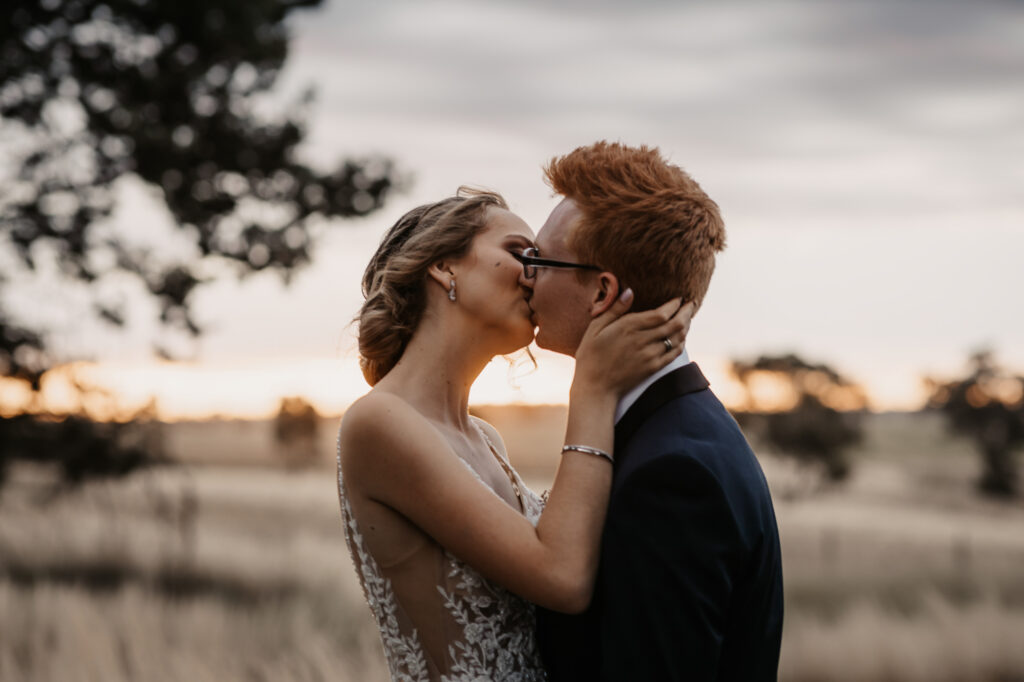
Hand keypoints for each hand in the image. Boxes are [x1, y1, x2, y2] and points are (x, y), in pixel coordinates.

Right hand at [573, 290, 693, 397]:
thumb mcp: (595, 328)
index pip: (662, 313)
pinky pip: (674, 353)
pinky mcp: (653, 368)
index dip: (674, 305)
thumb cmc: (591, 355)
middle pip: (675, 324)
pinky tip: (681, 336)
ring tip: (688, 317)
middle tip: (691, 303)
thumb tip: (629, 291)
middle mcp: (643, 341)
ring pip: (678, 338)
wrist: (595, 387)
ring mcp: (650, 356)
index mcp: (629, 327)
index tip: (679, 298)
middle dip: (686, 311)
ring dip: (686, 326)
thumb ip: (614, 309)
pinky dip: (681, 342)